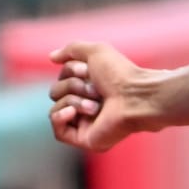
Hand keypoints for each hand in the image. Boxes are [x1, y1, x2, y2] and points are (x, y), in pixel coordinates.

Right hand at [47, 42, 161, 153]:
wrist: (136, 97)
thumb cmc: (120, 74)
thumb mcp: (95, 51)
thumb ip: (72, 49)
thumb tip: (52, 57)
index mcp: (88, 86)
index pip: (61, 78)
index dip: (69, 71)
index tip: (86, 70)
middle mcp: (86, 104)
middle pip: (55, 93)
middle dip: (71, 87)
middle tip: (95, 90)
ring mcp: (85, 123)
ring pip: (56, 109)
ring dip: (72, 101)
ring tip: (95, 105)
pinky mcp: (85, 139)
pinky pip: (58, 131)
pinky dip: (60, 118)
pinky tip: (72, 112)